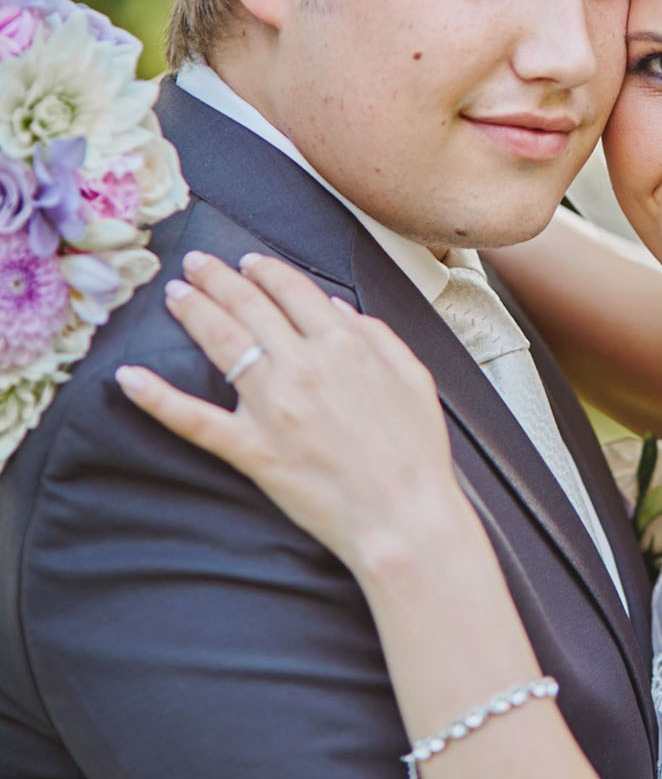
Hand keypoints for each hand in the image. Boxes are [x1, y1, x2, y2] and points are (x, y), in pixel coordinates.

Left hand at [117, 251, 468, 575]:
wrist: (403, 515)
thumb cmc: (416, 453)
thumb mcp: (414, 378)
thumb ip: (378, 336)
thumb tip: (339, 309)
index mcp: (344, 344)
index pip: (293, 291)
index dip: (265, 271)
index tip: (247, 263)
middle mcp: (302, 365)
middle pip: (249, 306)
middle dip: (217, 279)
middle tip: (195, 264)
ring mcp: (271, 407)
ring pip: (221, 343)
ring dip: (193, 311)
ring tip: (174, 294)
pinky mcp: (251, 449)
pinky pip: (193, 420)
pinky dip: (157, 398)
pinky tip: (128, 379)